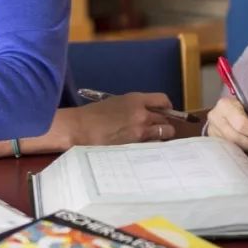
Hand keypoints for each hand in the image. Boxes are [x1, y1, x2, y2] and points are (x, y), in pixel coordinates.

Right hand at [50, 93, 176, 148]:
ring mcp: (141, 132)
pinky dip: (152, 146)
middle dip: (163, 123)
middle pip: (166, 119)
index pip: (162, 100)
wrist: (80, 129)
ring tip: (152, 138)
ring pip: (164, 134)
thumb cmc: (94, 114)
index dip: (166, 107)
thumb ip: (134, 106)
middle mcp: (142, 114)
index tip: (164, 111)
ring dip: (161, 136)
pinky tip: (144, 146)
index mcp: (136, 100)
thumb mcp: (116, 103)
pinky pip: (153, 145)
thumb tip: (149, 113)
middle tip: (155, 127)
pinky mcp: (137, 146)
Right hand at [206, 96, 247, 151]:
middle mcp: (214, 117)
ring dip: (245, 149)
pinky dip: (238, 153)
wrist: (235, 117)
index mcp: (225, 105)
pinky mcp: (211, 142)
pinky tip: (244, 149)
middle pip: (234, 137)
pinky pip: (226, 152)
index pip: (241, 124)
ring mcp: (211, 130)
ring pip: (230, 147)